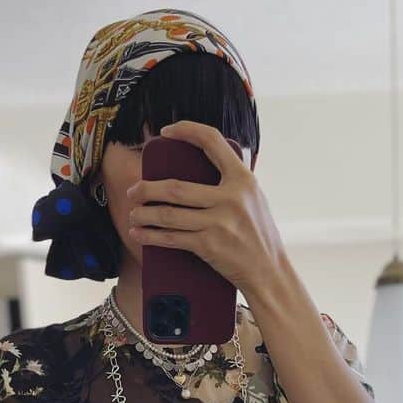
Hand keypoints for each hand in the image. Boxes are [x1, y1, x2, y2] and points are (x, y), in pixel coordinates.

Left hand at [125, 120, 285, 294]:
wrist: (270, 272)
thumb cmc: (260, 236)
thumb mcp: (254, 198)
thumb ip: (233, 181)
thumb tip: (208, 163)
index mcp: (243, 179)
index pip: (211, 140)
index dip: (186, 130)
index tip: (166, 132)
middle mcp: (231, 198)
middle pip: (175, 188)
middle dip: (147, 189)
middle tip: (134, 192)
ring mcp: (218, 223)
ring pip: (169, 214)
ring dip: (144, 214)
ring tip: (133, 214)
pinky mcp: (209, 246)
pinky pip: (172, 238)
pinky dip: (151, 236)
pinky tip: (139, 234)